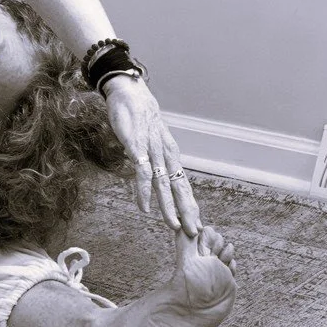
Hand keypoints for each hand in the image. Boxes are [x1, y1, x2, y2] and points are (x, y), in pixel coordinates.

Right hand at [101, 75, 201, 235]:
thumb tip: (152, 174)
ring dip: (168, 207)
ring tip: (172, 226)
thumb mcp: (150, 141)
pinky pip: (142, 173)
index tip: (196, 225)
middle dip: (187, 212)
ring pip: (163, 185)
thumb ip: (152, 158)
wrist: (131, 93)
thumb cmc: (139, 117)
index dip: (189, 206)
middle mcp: (166, 156)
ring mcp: (152, 152)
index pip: (182, 185)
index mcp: (170, 156)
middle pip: (179, 188)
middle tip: (194, 233)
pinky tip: (143, 206)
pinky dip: (144, 192)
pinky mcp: (137, 147)